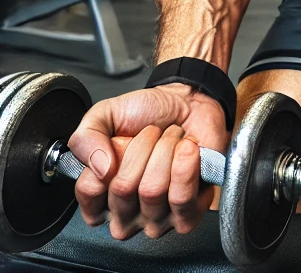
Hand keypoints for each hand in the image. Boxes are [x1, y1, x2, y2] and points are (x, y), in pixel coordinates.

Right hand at [68, 84, 228, 239]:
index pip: (90, 189)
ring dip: (166, 151)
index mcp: (100, 197)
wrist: (191, 104)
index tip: (121, 140)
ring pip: (153, 191)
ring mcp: (156, 220)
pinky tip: (188, 149)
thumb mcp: (105, 115)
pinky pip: (181, 199)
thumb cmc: (149, 115)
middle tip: (152, 133)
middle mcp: (124, 215)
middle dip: (142, 147)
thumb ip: (85, 139)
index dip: (108, 156)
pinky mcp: (187, 214)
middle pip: (123, 188)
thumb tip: (101, 169)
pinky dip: (186, 165)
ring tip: (172, 139)